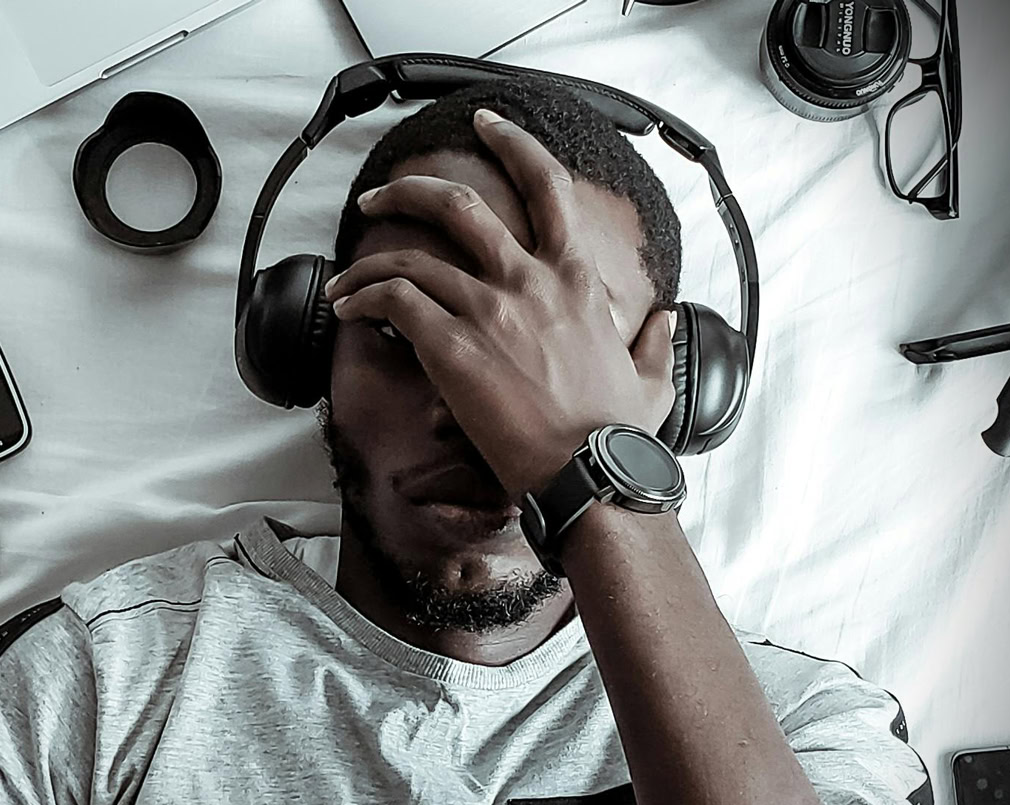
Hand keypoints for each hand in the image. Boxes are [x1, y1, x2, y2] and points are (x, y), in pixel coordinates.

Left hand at [323, 109, 676, 497]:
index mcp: (577, 279)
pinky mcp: (453, 347)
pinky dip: (365, 296)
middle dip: (409, 190)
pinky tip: (352, 309)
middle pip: (458, 204)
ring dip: (368, 262)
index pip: (546, 186)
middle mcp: (530, 281)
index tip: (487, 126)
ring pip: (410, 258)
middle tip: (380, 195)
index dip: (513, 144)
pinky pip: (395, 301)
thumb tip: (663, 322)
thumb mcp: (653, 379)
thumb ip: (654, 343)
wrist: (590, 473)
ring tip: (347, 278)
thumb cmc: (616, 436)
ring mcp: (489, 310)